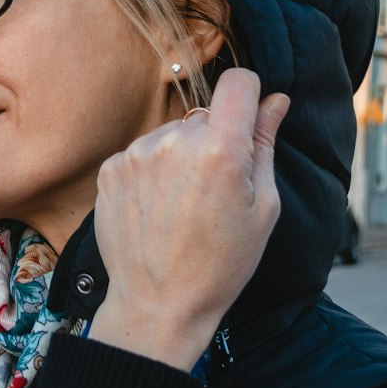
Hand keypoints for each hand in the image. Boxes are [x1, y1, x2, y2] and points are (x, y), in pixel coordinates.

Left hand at [88, 69, 288, 370]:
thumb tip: (275, 100)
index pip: (238, 82)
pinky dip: (152, 173)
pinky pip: (142, 154)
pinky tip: (158, 210)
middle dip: (215, 141)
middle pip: (204, 115)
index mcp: (220, 148)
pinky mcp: (111, 169)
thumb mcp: (263, 208)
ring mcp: (136, 153)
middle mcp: (173, 141)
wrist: (158, 305)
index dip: (249, 98)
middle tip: (216, 192)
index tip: (249, 121)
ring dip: (180, 157)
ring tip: (183, 207)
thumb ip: (265, 144)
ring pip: (172, 135)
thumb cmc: (221, 265)